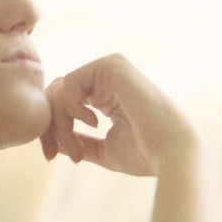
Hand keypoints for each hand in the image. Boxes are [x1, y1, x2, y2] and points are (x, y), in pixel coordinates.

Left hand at [40, 53, 198, 176]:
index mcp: (106, 95)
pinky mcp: (111, 66)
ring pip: (61, 89)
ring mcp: (109, 69)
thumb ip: (81, 143)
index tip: (50, 155)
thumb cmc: (144, 154)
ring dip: (60, 122)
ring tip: (75, 147)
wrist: (170, 151)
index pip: (63, 102)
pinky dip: (71, 107)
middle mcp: (106, 79)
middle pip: (57, 93)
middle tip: (53, 153)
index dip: (52, 128)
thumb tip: (56, 145)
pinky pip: (70, 82)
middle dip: (51, 125)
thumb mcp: (103, 150)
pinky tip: (93, 122)